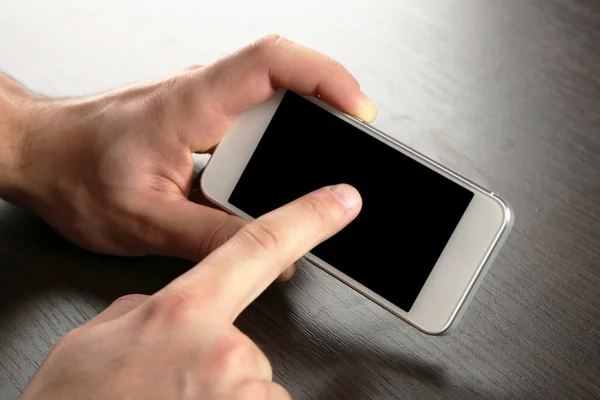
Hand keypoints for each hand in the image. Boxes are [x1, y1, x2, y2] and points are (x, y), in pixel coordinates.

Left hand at [2, 35, 375, 276]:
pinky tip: (286, 169)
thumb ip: (214, 238)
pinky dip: (283, 135)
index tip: (357, 108)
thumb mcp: (146, 221)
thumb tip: (273, 255)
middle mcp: (201, 94)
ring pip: (273, 95)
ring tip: (325, 162)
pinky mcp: (203, 119)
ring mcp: (204, 104)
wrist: (39, 155)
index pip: (271, 64)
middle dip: (330, 102)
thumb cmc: (74, 174)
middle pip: (284, 74)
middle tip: (354, 144)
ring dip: (308, 121)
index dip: (325, 77)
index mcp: (188, 106)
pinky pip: (255, 116)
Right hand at [20, 184, 361, 398]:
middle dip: (215, 357)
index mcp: (184, 311)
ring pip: (248, 381)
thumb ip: (150, 309)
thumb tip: (172, 308)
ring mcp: (245, 393)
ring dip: (218, 391)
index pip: (260, 246)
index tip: (342, 201)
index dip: (308, 218)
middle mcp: (224, 351)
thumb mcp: (99, 339)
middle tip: (170, 380)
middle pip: (244, 341)